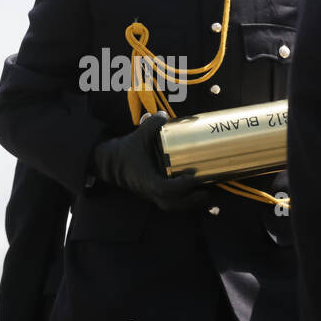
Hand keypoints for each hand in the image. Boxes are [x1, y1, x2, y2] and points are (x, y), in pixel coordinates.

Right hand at [91, 111, 210, 211]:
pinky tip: (198, 194)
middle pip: (174, 204)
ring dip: (191, 203)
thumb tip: (164, 114)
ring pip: (174, 206)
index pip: (165, 189)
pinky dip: (186, 202)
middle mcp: (150, 191)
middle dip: (193, 200)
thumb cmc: (124, 152)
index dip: (181, 186)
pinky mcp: (155, 194)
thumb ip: (151, 124)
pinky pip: (172, 203)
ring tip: (208, 193)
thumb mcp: (137, 136)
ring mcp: (152, 195)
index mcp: (146, 180)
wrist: (110, 164)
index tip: (194, 177)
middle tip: (210, 190)